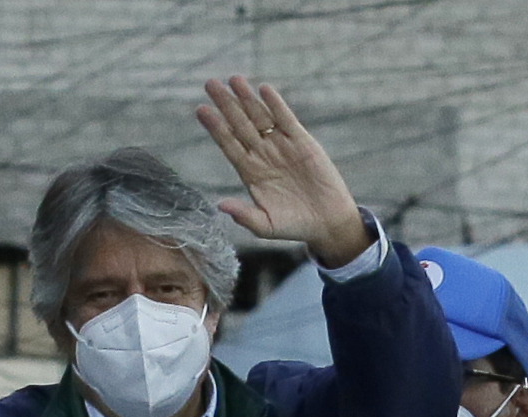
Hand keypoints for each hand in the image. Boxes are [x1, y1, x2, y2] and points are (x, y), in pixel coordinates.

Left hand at [198, 77, 368, 267]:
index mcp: (250, 172)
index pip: (228, 144)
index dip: (215, 127)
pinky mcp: (302, 141)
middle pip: (240, 124)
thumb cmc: (294, 226)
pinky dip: (276, 104)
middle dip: (225, 104)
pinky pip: (286, 119)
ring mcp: (281, 146)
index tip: (201, 110)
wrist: (327, 222)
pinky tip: (264, 89)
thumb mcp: (266, 226)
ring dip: (247, 98)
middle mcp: (262, 155)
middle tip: (210, 84)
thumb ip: (244, 215)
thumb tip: (220, 205)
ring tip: (234, 79)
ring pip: (260, 117)